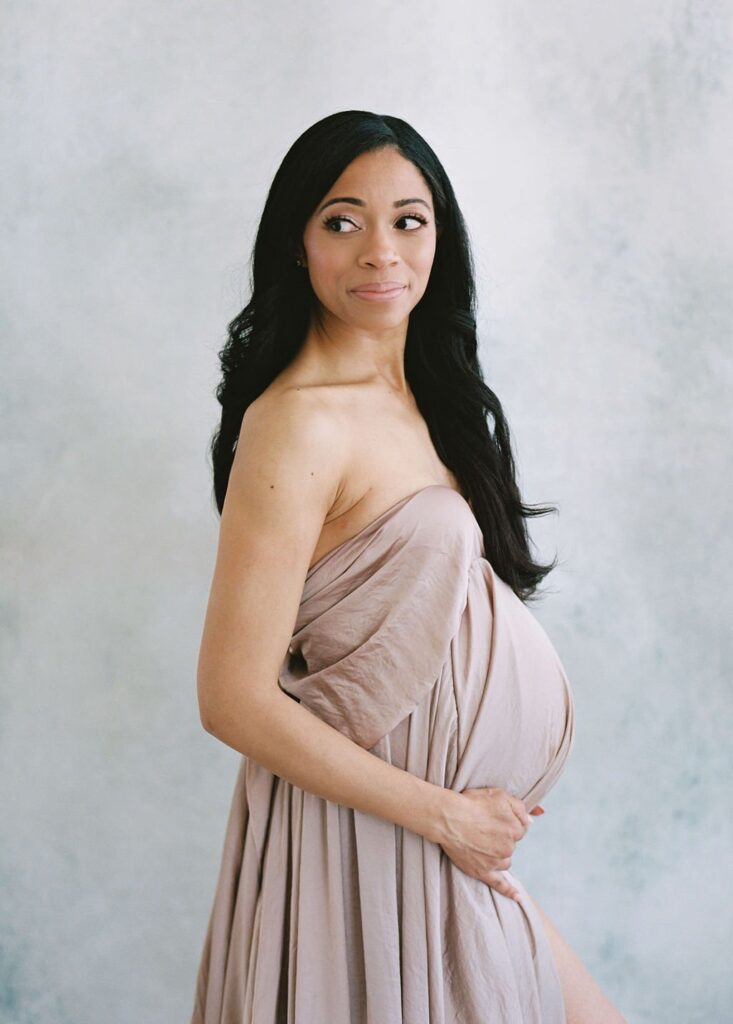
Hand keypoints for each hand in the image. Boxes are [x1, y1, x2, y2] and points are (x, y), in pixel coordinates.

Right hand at [435, 787, 544, 901]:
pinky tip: (517, 897)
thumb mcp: (500, 795)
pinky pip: (499, 884)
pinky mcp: (483, 871)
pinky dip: (509, 891)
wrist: (448, 818)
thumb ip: (520, 808)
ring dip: (499, 853)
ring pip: (505, 859)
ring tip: (480, 841)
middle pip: (511, 844)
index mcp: (515, 829)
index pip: (519, 828)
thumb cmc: (472, 803)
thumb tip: (532, 821)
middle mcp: (509, 847)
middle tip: (483, 826)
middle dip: (501, 836)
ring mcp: (496, 861)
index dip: (506, 821)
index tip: (494, 818)